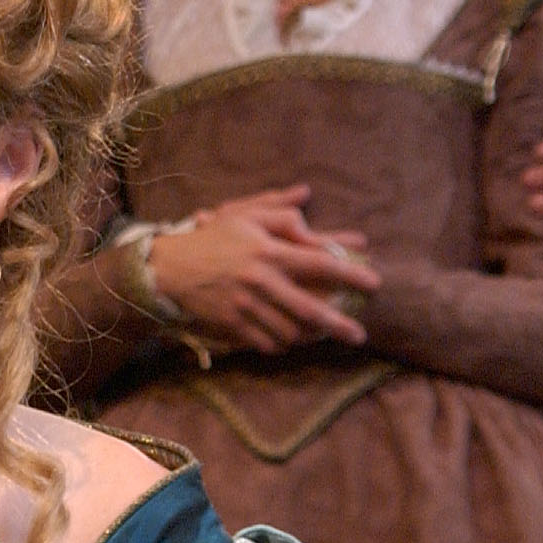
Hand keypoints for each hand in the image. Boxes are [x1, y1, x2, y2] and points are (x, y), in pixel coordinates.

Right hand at [144, 185, 378, 354]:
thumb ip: (279, 209)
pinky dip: (282, 345)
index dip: (351, 273)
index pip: (320, 262)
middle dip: (339, 325)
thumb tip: (308, 197)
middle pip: (310, 309)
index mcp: (268, 250)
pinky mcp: (233, 325)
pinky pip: (266, 343)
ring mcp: (246, 307)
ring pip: (290, 331)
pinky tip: (290, 340)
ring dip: (309, 337)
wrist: (168, 268)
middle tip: (359, 335)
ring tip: (322, 336)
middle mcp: (261, 281)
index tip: (374, 282)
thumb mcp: (244, 214)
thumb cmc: (212, 238)